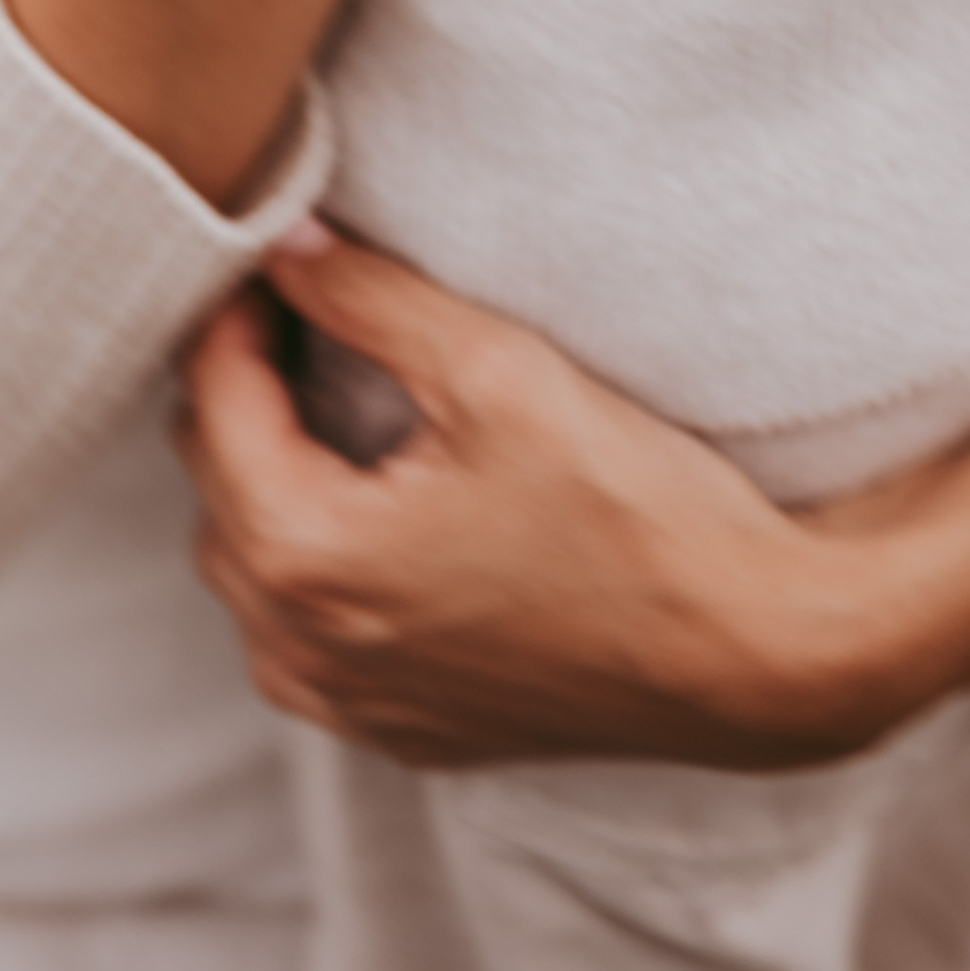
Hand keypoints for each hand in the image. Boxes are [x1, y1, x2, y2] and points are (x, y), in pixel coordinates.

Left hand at [175, 231, 920, 769]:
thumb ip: (367, 298)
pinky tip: (382, 502)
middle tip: (304, 307)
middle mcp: (299, 649)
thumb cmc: (636, 510)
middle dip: (247, 388)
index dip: (234, 311)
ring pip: (251, 558)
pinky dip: (318, 558)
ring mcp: (347, 704)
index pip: (212, 398)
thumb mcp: (497, 371)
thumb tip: (284, 239)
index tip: (269, 252)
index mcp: (304, 556)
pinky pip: (307, 629)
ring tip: (336, 396)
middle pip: (216, 480)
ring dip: (274, 475)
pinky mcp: (399, 730)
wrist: (757, 654)